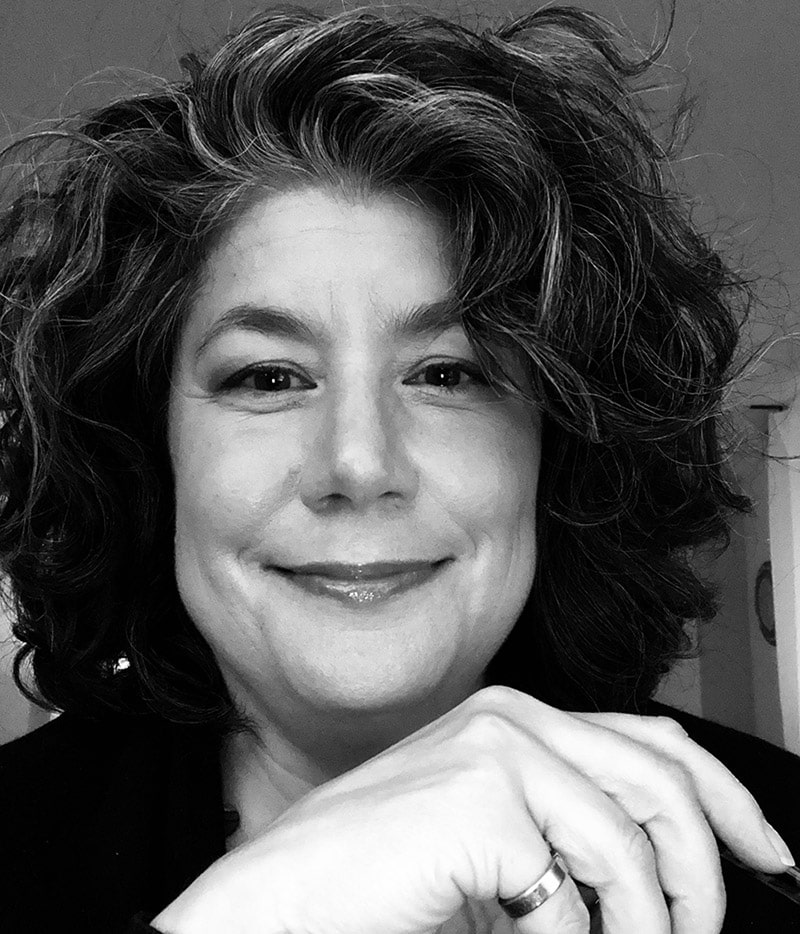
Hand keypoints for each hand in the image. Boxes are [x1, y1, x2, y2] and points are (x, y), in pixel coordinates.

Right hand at [151, 686, 790, 933]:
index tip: (766, 851)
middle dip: (703, 873)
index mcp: (516, 718)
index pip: (652, 738)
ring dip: (648, 925)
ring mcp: (497, 747)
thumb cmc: (380, 879)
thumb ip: (569, 836)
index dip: (725, 794)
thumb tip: (665, 877)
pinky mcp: (482, 795)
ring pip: (634, 845)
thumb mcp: (502, 848)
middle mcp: (513, 716)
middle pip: (663, 780)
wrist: (282, 899)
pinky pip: (574, 897)